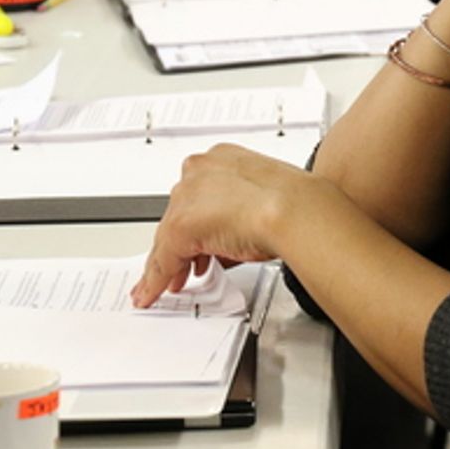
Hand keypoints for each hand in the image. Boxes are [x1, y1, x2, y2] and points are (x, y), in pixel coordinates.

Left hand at [132, 144, 335, 307]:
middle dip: (183, 245)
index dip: (199, 223)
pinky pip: (162, 260)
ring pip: (168, 237)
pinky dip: (156, 280)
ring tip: (178, 281)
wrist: (294, 210)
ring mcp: (188, 197)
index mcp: (222, 158)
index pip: (199, 196)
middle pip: (179, 215)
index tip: (199, 239)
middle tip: (187, 268)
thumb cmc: (293, 204)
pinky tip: (156, 290)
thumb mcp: (265, 201)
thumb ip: (242, 213)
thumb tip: (237, 238)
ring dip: (171, 263)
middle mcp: (199, 172)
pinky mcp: (180, 226)